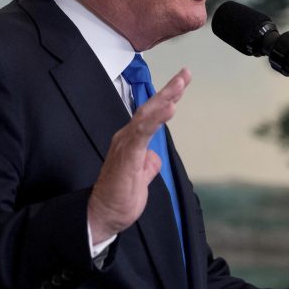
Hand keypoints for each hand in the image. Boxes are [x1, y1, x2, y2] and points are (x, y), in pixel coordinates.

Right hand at [87, 68, 190, 244]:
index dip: (167, 97)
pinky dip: (157, 118)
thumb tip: (154, 158)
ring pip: (146, 115)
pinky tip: (169, 108)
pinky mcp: (127, 154)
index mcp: (131, 141)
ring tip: (180, 85)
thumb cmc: (119, 196)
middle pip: (150, 108)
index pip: (151, 114)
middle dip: (169, 89)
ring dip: (164, 99)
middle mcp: (127, 137)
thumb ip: (148, 164)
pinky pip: (143, 132)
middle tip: (185, 74)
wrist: (103, 214)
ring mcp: (126, 144)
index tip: (182, 82)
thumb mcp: (142, 178)